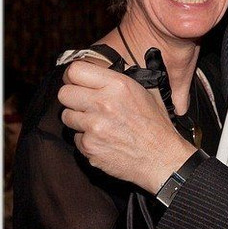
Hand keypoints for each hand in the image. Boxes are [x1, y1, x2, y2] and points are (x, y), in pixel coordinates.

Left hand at [59, 61, 194, 192]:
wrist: (162, 158)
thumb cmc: (156, 125)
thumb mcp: (145, 92)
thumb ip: (120, 80)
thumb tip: (100, 71)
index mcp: (118, 85)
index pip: (75, 70)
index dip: (72, 76)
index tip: (75, 82)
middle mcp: (103, 103)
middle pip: (64, 93)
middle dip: (72, 98)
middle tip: (84, 104)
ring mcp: (94, 126)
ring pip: (66, 116)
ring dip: (78, 119)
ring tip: (96, 123)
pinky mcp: (89, 146)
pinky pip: (76, 138)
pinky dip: (86, 140)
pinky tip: (103, 140)